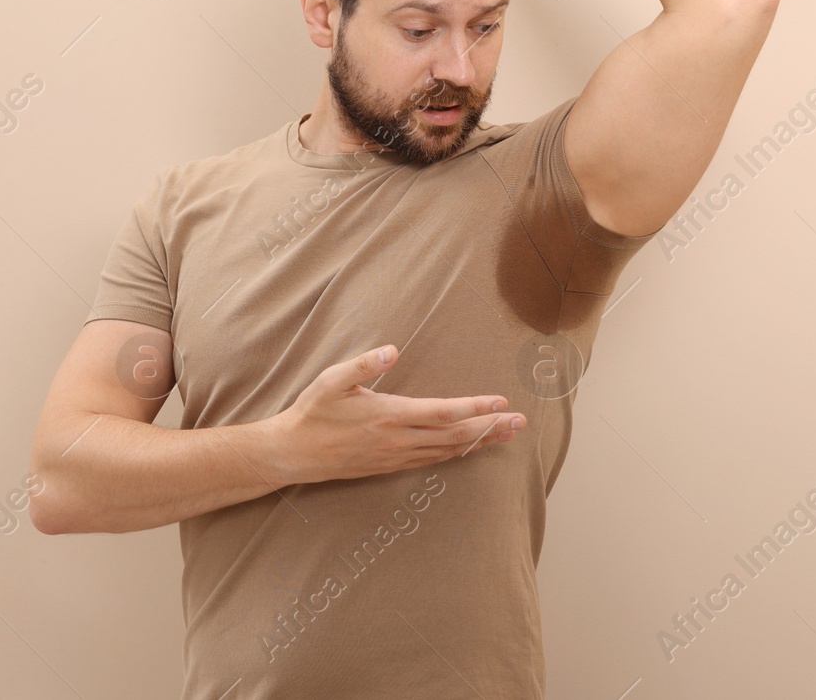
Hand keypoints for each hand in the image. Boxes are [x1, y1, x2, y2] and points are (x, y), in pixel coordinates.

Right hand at [268, 345, 525, 484]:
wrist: (294, 453)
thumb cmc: (313, 412)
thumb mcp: (331, 380)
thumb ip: (362, 364)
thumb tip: (391, 349)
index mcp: (388, 416)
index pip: (442, 413)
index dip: (475, 408)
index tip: (501, 402)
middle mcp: (398, 440)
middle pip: (455, 436)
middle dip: (490, 428)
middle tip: (521, 422)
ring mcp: (396, 457)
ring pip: (448, 452)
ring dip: (480, 443)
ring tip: (506, 435)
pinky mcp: (391, 466)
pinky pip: (433, 461)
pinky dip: (457, 454)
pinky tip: (469, 449)